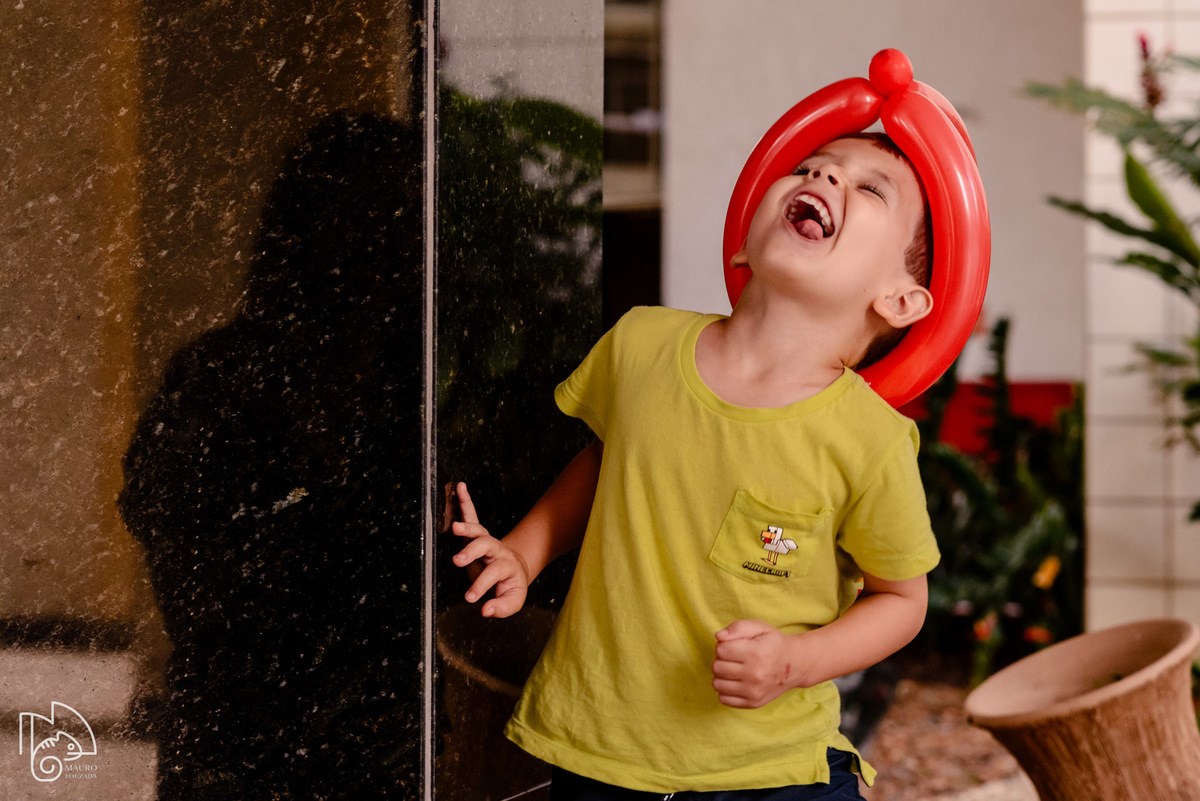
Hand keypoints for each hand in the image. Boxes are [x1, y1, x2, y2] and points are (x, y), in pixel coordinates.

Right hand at [451, 482, 529, 617]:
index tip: (470, 598)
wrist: (515, 569)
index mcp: (507, 566)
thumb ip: (501, 607)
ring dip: (466, 527)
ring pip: (478, 530)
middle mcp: (498, 550)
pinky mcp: (477, 535)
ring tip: (455, 527)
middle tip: (458, 561)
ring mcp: (487, 540)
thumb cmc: (510, 586)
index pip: (494, 573)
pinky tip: (460, 487)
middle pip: (487, 546)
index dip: (481, 585)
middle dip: (472, 553)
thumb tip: (485, 610)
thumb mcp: (512, 601)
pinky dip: (465, 501)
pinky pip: (472, 515)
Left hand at [712, 619, 805, 708]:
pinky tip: (736, 681)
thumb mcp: (759, 627)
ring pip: (717, 684)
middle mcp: (755, 675)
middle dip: (721, 659)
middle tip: (734, 657)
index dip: (724, 645)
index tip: (735, 645)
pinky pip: (724, 698)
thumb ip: (738, 627)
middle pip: (717, 667)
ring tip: (735, 669)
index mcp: (756, 653)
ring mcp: (754, 691)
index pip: (720, 649)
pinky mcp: (753, 703)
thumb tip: (718, 636)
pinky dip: (726, 689)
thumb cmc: (774, 643)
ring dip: (722, 675)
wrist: (796, 665)